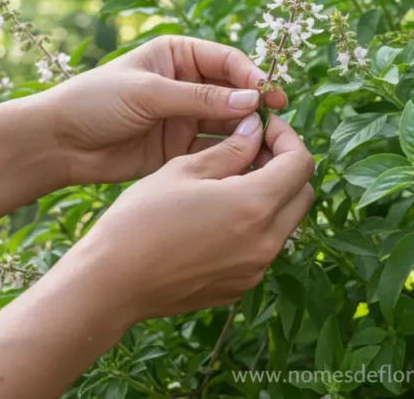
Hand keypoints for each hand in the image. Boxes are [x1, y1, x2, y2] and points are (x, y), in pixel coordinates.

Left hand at [38, 36, 286, 185]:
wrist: (57, 143)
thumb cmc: (95, 102)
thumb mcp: (148, 93)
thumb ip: (200, 98)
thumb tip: (251, 100)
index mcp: (179, 56)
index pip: (228, 61)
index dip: (252, 78)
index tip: (271, 96)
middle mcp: (188, 84)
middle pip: (234, 93)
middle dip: (255, 108)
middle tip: (276, 125)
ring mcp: (186, 117)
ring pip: (229, 123)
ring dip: (247, 134)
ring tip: (265, 148)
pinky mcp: (181, 148)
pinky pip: (216, 150)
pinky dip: (232, 156)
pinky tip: (246, 165)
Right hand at [60, 113, 313, 321]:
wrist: (111, 283)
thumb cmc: (141, 219)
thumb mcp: (185, 170)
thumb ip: (231, 149)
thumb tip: (256, 129)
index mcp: (255, 205)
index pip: (300, 163)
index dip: (286, 137)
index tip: (263, 127)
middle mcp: (266, 242)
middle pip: (302, 193)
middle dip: (285, 166)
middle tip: (252, 151)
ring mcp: (256, 268)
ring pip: (285, 222)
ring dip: (272, 196)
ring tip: (232, 181)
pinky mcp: (241, 286)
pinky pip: (264, 247)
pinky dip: (255, 225)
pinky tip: (219, 215)